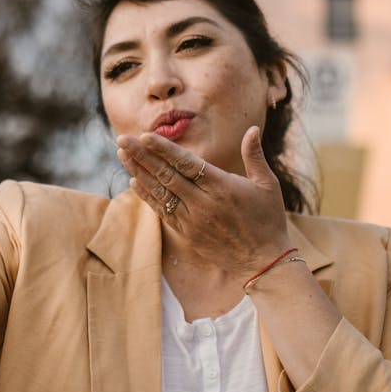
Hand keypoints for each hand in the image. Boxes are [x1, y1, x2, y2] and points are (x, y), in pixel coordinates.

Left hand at [115, 126, 293, 275]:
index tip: (144, 136)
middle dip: (142, 155)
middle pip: (166, 175)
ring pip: (160, 192)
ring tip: (122, 155)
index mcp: (222, 187)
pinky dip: (148, 196)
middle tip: (122, 139)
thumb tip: (253, 129)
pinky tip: (134, 182)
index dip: (164, 149)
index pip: (186, 163)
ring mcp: (192, 219)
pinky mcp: (187, 233)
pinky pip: (162, 211)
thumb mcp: (267, 185)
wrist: (263, 261)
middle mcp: (203, 203)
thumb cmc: (268, 219)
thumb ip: (255, 156)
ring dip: (139, 172)